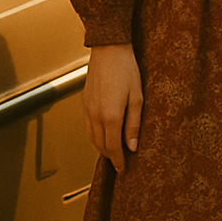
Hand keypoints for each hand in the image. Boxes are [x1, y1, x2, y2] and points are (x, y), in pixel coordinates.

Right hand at [82, 43, 142, 172]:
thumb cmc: (127, 70)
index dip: (118, 161)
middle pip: (101, 145)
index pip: (113, 147)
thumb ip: (134, 123)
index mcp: (110, 116)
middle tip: (120, 162)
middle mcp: (95, 116)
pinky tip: (103, 134)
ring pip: (92, 138)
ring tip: (113, 151)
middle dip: (110, 156)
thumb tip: (132, 146)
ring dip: (101, 147)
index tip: (123, 170)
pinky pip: (87, 127)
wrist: (109, 50)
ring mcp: (87, 110)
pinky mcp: (84, 103)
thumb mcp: (137, 96)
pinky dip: (94, 136)